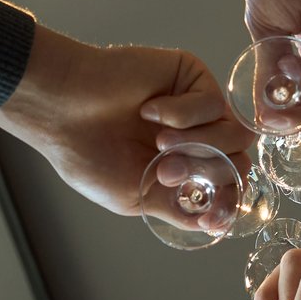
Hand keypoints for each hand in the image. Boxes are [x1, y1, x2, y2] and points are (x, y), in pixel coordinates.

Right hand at [0, 27, 254, 215]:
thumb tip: (213, 223)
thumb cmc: (86, 154)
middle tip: (165, 171)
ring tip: (159, 142)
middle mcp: (194, 136)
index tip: (214, 218)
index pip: (225, 187)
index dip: (226, 204)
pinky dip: (182, 113)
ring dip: (197, 144)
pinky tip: (148, 110)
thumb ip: (178, 207)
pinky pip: (213, 103)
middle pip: (238, 160)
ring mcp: (196, 105)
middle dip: (206, 172)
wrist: (62, 109)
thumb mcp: (136, 196)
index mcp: (181, 166)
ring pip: (234, 134)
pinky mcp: (191, 76)